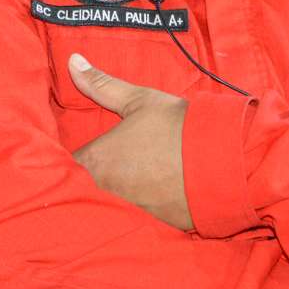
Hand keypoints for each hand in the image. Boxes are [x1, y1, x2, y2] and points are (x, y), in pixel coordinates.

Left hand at [67, 53, 191, 229]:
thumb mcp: (140, 100)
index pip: (63, 166)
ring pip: (104, 208)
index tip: (75, 154)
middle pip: (79, 191)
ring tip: (122, 184)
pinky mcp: (151, 227)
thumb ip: (102, 84)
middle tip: (95, 170)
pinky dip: (131, 214)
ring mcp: (127, 213)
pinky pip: (131, 221)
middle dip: (82, 182)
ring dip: (106, 199)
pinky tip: (142, 200)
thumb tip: (73, 61)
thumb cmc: (180, 128)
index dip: (63, 161)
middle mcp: (104, 193)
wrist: (225, 163)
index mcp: (97, 161)